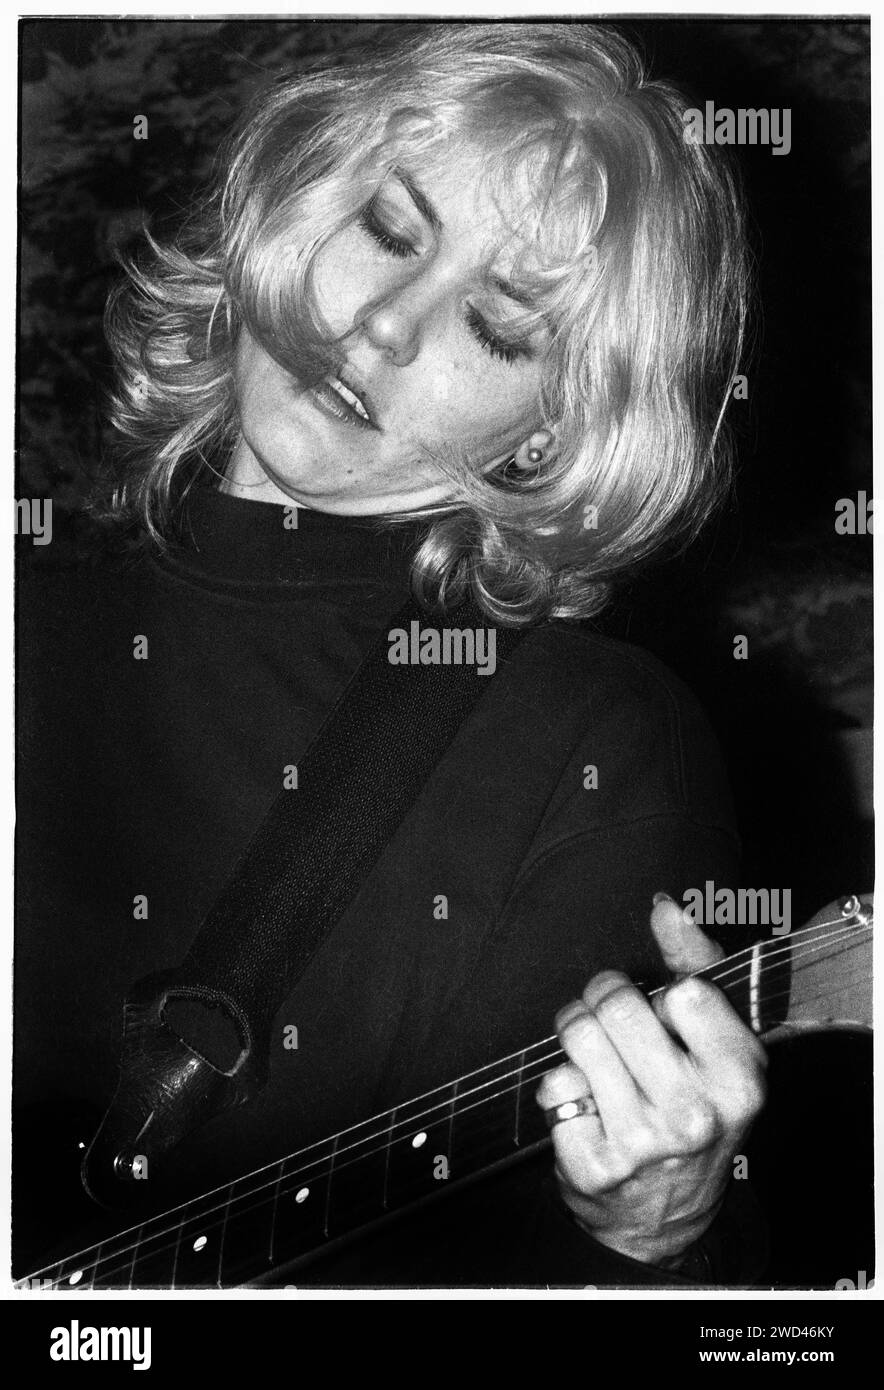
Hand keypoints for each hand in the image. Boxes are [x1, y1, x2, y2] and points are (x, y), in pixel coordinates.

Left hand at [535, 894, 766, 1267]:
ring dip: (575, 1032)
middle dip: (602, 1000)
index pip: (684, 991)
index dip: (662, 994)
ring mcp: (641, 1144)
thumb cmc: (693, 1106)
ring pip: (578, 1035)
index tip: (663, 1016)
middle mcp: (694, 1114)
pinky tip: (585, 1104)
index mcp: (739, 1079)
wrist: (664, 1216)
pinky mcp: (591, 1165)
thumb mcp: (718, 1043)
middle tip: (610, 1021)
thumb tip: (665, 906)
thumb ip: (696, 965)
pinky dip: (561, 1086)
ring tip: (592, 1051)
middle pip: (617, 1005)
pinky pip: (552, 1084)